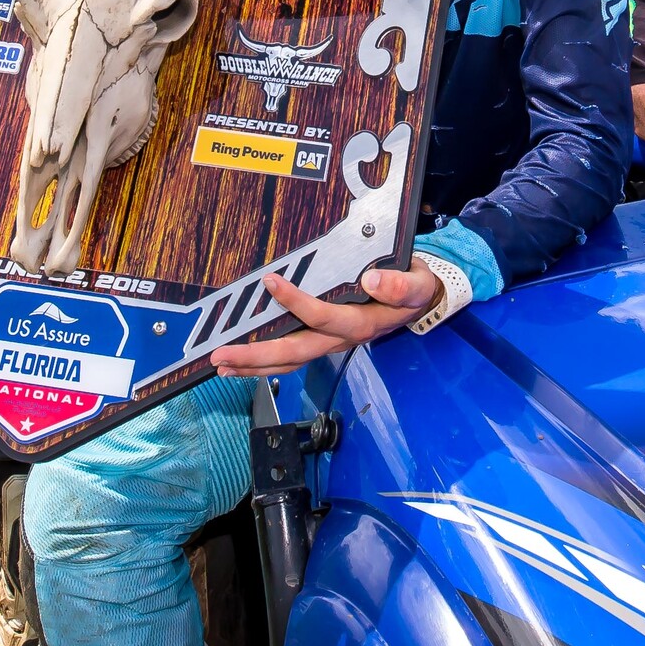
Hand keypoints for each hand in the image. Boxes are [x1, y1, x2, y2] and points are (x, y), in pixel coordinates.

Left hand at [209, 264, 444, 376]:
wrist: (421, 301)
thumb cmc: (415, 287)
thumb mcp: (417, 282)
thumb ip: (401, 285)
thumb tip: (373, 279)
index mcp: (362, 323)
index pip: (324, 317)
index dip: (297, 303)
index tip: (271, 282)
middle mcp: (342, 340)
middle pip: (296, 352)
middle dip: (257, 356)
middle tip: (222, 355)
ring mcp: (331, 344)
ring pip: (290, 361)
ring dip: (254, 365)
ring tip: (222, 364)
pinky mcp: (325, 341)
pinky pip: (293, 357)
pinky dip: (265, 363)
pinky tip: (242, 363)